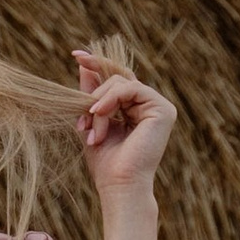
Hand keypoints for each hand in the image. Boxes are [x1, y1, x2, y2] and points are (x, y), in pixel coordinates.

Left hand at [73, 50, 175, 207]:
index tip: (76, 55)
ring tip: (89, 126)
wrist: (119, 185)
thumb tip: (83, 64)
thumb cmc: (105, 161)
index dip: (97, 63)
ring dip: (99, 103)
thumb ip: (91, 93)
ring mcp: (159, 106)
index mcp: (136, 108)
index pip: (117, 78)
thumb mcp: (92, 120)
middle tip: (81, 116)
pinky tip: (99, 113)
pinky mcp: (163, 110)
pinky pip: (131, 88)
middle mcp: (150, 105)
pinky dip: (110, 99)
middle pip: (118, 77)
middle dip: (93, 92)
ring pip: (120, 82)